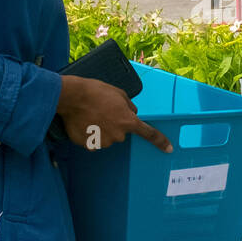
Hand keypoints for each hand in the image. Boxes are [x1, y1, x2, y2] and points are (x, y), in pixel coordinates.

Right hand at [57, 76, 172, 152]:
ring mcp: (103, 142)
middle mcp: (118, 135)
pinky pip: (93, 142)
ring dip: (101, 129)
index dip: (160, 141)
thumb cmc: (95, 92)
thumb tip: (131, 113)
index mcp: (128, 121)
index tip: (169, 149)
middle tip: (102, 112)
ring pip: (106, 137)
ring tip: (90, 116)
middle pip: (120, 133)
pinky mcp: (89, 145)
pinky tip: (83, 123)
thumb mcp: (119, 93)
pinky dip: (89, 135)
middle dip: (114, 124)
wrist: (72, 97)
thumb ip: (129, 106)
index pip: (149, 134)